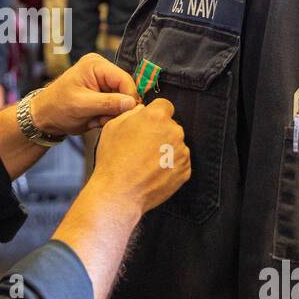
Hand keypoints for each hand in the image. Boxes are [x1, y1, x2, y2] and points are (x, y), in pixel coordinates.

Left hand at [32, 53, 138, 135]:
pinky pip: (116, 107)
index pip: (124, 79)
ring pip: (122, 101)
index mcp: (96, 65)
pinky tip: (94, 119)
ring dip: (111, 115)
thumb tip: (132, 103)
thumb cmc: (57, 107)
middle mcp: (102, 70)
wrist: (45, 117)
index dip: (129, 97)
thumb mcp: (82, 105)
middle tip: (101, 119)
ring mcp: (103, 83)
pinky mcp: (104, 95)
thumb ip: (108, 103)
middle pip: (125, 90)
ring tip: (94, 119)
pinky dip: (107, 117)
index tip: (126, 114)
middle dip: (116, 108)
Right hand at [89, 98, 190, 214]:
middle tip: (142, 145)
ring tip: (145, 162)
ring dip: (165, 149)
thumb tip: (141, 111)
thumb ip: (131, 113)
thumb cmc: (113, 160)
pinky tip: (152, 172)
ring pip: (176, 145)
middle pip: (171, 126)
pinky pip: (179, 162)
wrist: (119, 193)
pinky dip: (169, 165)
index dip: (155, 113)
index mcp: (156, 116)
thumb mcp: (113, 127)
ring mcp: (182, 152)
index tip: (149, 123)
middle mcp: (174, 131)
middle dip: (160, 132)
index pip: (165, 105)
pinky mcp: (185, 171)